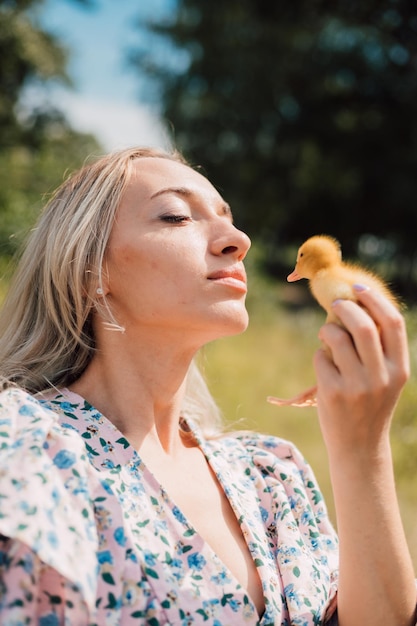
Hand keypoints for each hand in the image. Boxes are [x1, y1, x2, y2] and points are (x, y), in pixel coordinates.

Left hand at [313, 286, 408, 458]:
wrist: (359, 447)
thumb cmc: (370, 404)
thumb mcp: (386, 379)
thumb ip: (379, 349)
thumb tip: (356, 305)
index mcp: (400, 369)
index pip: (393, 323)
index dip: (375, 299)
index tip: (358, 287)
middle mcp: (382, 377)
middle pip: (363, 325)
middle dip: (345, 308)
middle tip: (335, 304)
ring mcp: (358, 386)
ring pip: (337, 338)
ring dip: (328, 330)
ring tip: (327, 335)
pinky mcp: (333, 394)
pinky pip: (320, 357)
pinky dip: (319, 354)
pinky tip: (324, 365)